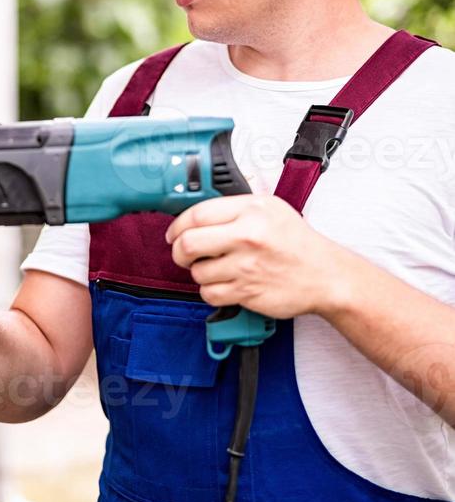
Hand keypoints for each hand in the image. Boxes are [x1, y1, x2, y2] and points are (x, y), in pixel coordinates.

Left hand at [165, 194, 338, 319]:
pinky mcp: (247, 291)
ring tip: (216, 268)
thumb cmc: (297, 243)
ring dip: (200, 273)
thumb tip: (196, 213)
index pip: (197, 213)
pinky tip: (225, 283)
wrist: (325, 275)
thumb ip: (235, 207)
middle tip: (183, 254)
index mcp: (251, 210)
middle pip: (188, 244)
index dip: (178, 225)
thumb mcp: (271, 208)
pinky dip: (212, 291)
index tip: (174, 233)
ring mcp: (246, 266)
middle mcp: (248, 236)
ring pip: (197, 272)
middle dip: (178, 252)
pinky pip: (210, 294)